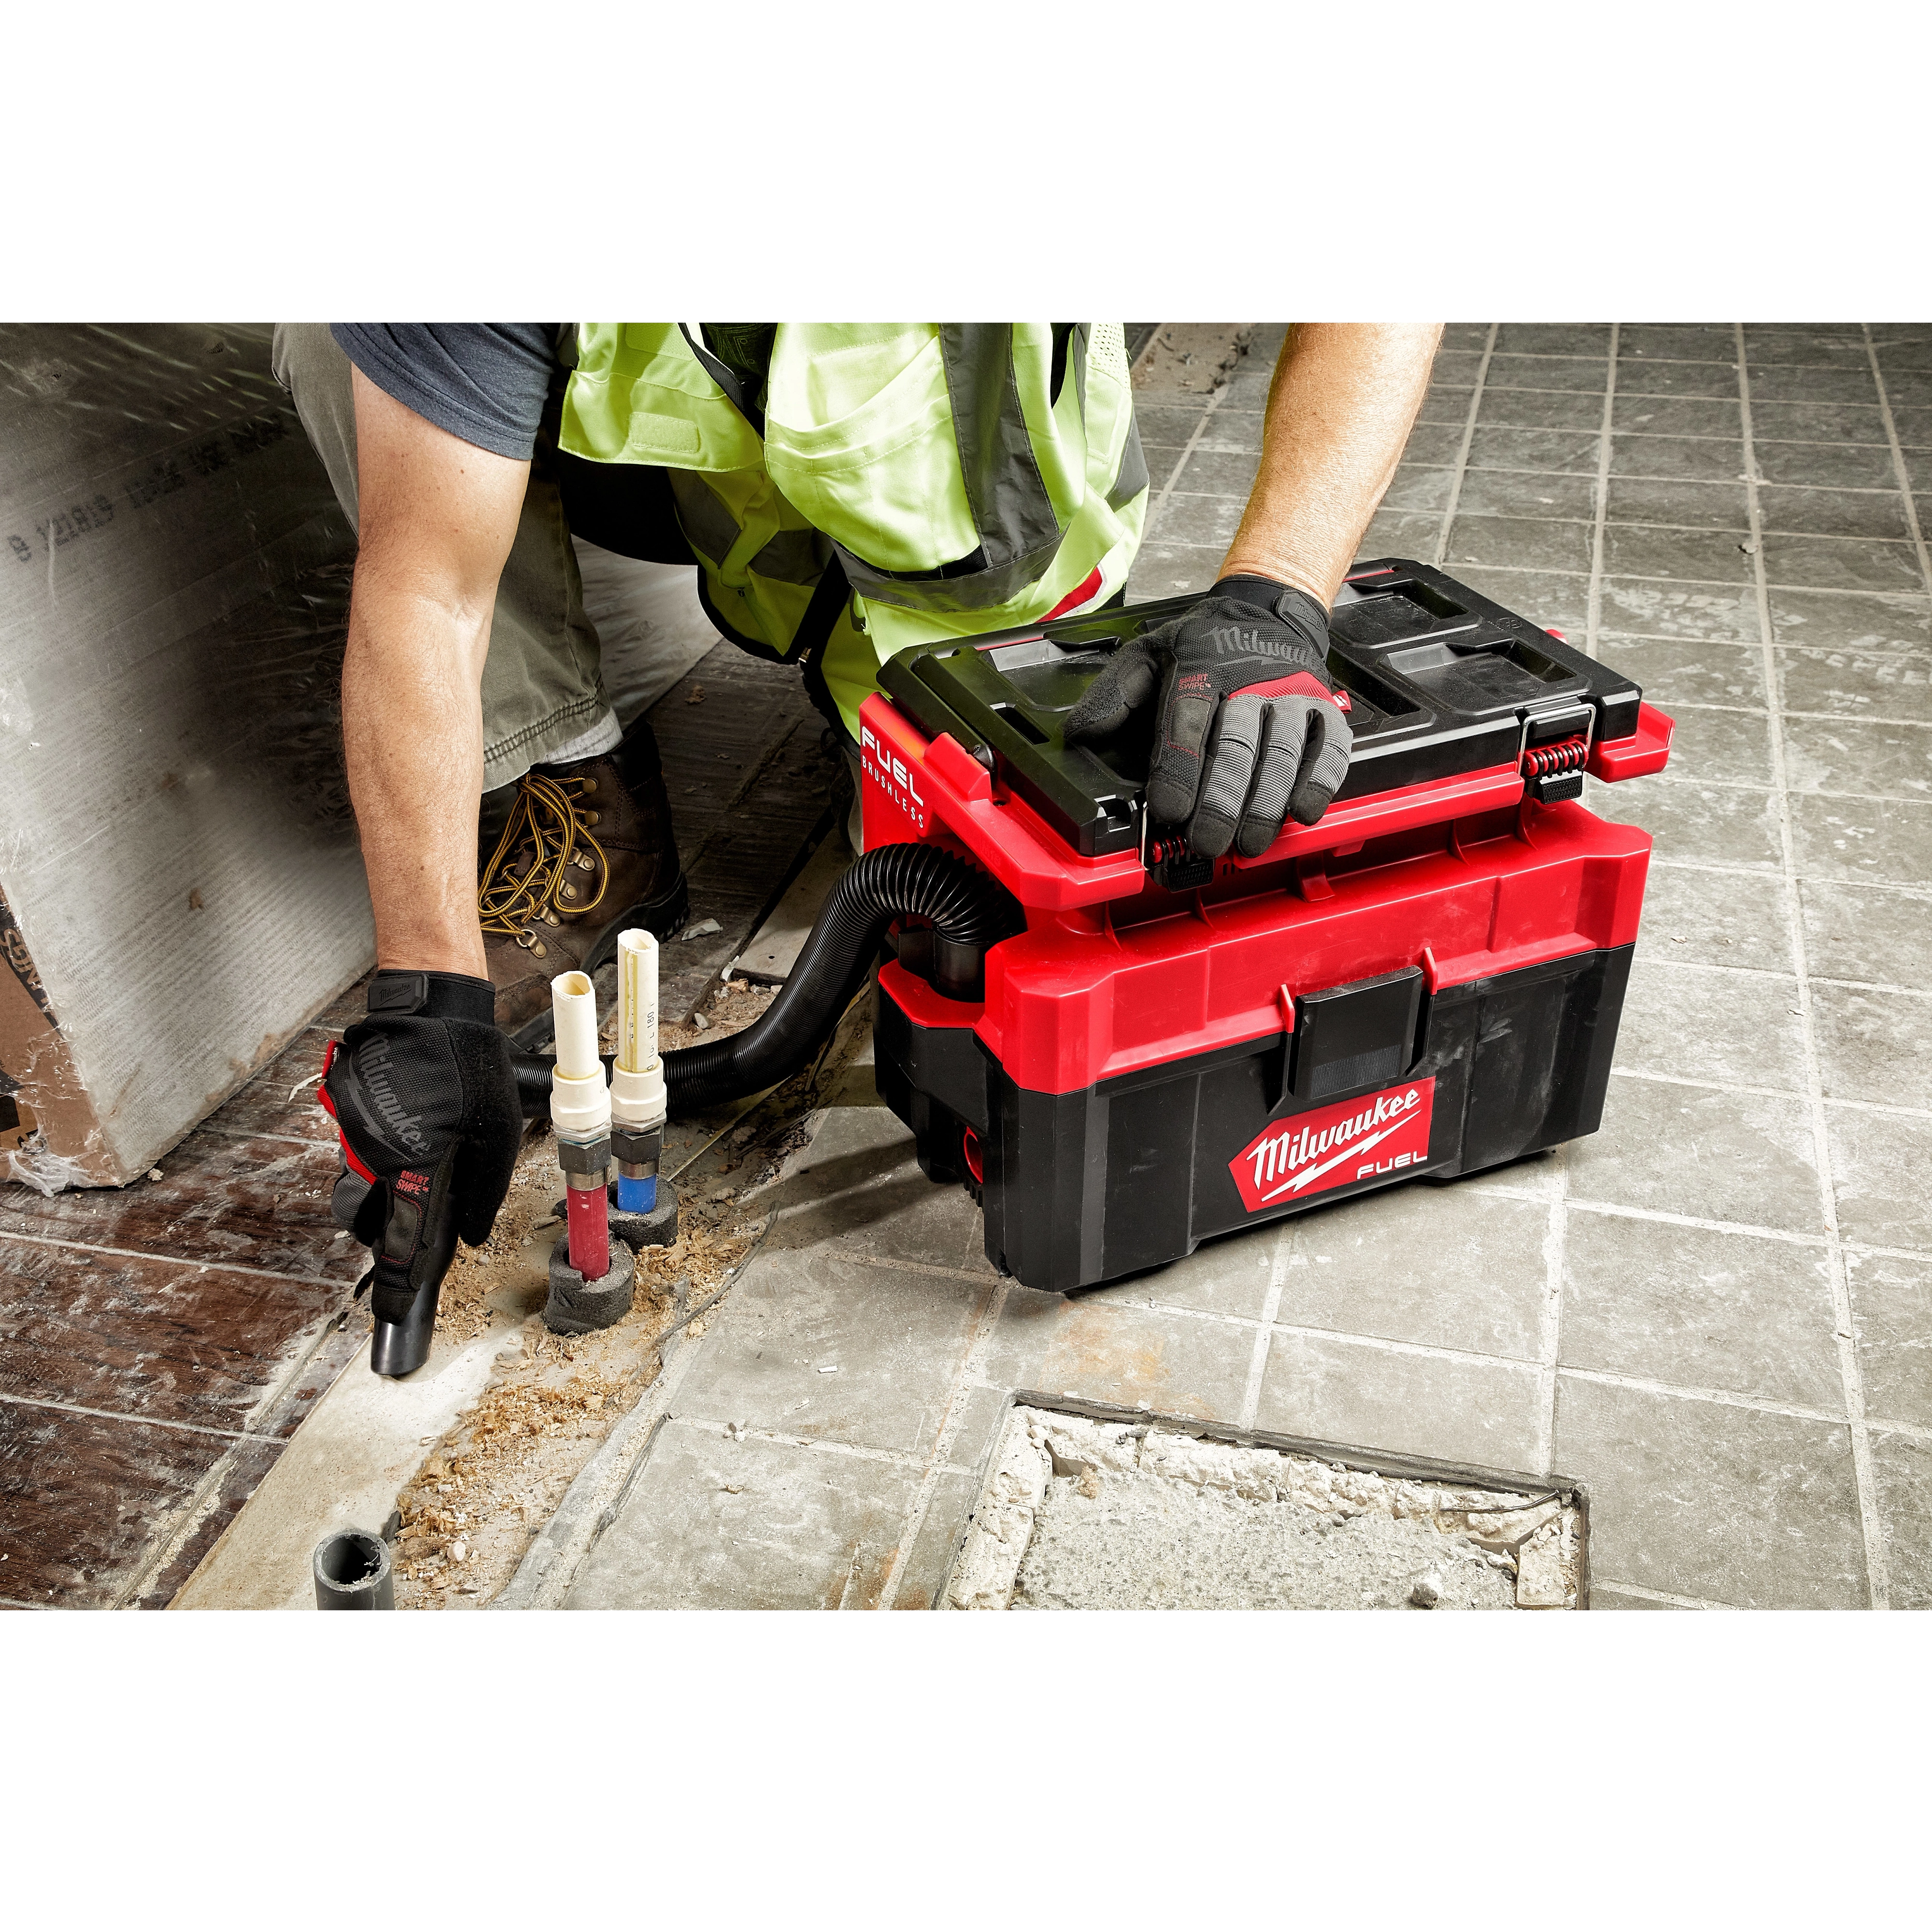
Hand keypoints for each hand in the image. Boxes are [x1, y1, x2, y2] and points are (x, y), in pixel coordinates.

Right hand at [321, 971, 520, 1346]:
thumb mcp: (498, 1133)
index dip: (399, 1283)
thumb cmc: (468, 1065)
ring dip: (383, 1199)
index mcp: (413, 1164)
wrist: (428, 1009)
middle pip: (368, 1223)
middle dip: (387, 1239)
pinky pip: (360, 1157)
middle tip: (411, 1240)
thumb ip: (485, 1190)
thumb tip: (474, 1234)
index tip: (395, 1314)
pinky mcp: (349, 1118)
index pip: (401, 1242)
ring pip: (360, 1191)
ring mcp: (355, 1137)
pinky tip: (412, 1139)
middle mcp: (374, 1155)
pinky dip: (381, 1161)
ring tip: (416, 1183)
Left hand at [1066, 575, 1352, 856]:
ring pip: (1282, 753)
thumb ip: (1115, 695)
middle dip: (1221, 802)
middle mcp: (1250, 681)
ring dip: (1266, 803)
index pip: (1186, 722)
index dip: (1178, 771)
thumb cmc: (1203, 645)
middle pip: (1236, 746)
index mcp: (1200, 667)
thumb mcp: (1148, 654)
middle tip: (1207, 842)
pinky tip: (1300, 812)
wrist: (1267, 611)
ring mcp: (1292, 695)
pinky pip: (1329, 749)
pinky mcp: (1325, 709)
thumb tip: (1082, 736)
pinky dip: (1318, 783)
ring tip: (1249, 842)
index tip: (1168, 811)